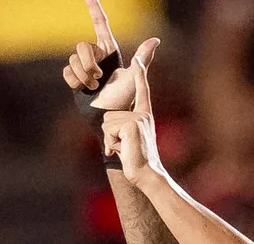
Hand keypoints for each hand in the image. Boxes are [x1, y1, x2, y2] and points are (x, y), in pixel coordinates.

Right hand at [62, 0, 135, 110]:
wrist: (109, 117)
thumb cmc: (124, 100)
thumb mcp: (134, 78)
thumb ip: (142, 58)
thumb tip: (155, 39)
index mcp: (110, 50)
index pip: (100, 23)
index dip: (94, 8)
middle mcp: (96, 55)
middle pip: (81, 46)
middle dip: (88, 64)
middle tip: (99, 77)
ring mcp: (84, 66)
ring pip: (73, 60)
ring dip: (83, 75)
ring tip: (94, 86)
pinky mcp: (75, 77)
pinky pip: (67, 71)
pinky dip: (75, 81)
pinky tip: (84, 88)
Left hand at [100, 41, 163, 185]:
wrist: (147, 173)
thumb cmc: (137, 161)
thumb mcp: (130, 142)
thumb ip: (122, 134)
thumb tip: (110, 147)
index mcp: (144, 114)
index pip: (141, 90)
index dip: (140, 74)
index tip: (139, 59)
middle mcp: (142, 114)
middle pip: (108, 116)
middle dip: (110, 134)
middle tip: (125, 146)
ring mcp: (138, 119)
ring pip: (107, 124)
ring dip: (110, 140)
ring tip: (125, 148)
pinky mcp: (131, 125)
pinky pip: (109, 131)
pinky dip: (112, 144)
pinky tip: (124, 150)